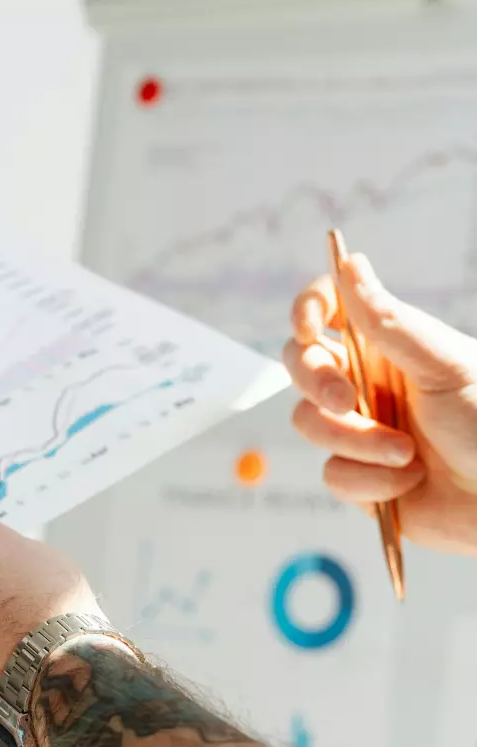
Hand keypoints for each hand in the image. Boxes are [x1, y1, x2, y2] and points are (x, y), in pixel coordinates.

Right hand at [284, 253, 476, 554]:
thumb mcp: (446, 366)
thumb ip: (390, 322)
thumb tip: (350, 264)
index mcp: (389, 346)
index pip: (330, 311)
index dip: (307, 309)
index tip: (308, 327)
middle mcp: (367, 382)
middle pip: (301, 365)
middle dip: (317, 384)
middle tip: (345, 402)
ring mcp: (358, 429)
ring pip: (310, 423)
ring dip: (356, 442)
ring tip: (407, 455)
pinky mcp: (359, 476)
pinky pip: (333, 474)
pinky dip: (369, 480)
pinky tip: (408, 482)